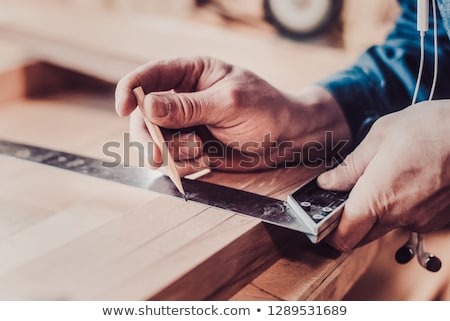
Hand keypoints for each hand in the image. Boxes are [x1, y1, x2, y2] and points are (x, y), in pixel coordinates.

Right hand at [115, 56, 349, 174]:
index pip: (149, 76)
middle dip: (152, 135)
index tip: (124, 109)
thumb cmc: (266, 109)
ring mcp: (186, 127)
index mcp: (191, 73)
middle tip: (161, 152)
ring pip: (156, 143)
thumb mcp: (229, 103)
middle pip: (144, 117)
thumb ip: (188, 107)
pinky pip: (173, 162)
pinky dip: (185, 166)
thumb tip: (146, 105)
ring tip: (201, 151)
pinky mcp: (191, 150)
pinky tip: (207, 159)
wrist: (288, 139)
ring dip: (174, 153)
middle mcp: (183, 99)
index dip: (130, 91)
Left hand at [318, 101, 449, 251]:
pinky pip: (408, 220)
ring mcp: (421, 220)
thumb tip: (327, 183)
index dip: (328, 233)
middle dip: (349, 223)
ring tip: (381, 181)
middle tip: (345, 199)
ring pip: (385, 227)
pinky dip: (399, 208)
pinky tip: (405, 183)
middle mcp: (399, 216)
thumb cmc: (431, 128)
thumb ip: (350, 166)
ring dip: (376, 213)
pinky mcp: (437, 219)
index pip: (344, 236)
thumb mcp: (380, 137)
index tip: (321, 222)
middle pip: (361, 236)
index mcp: (377, 197)